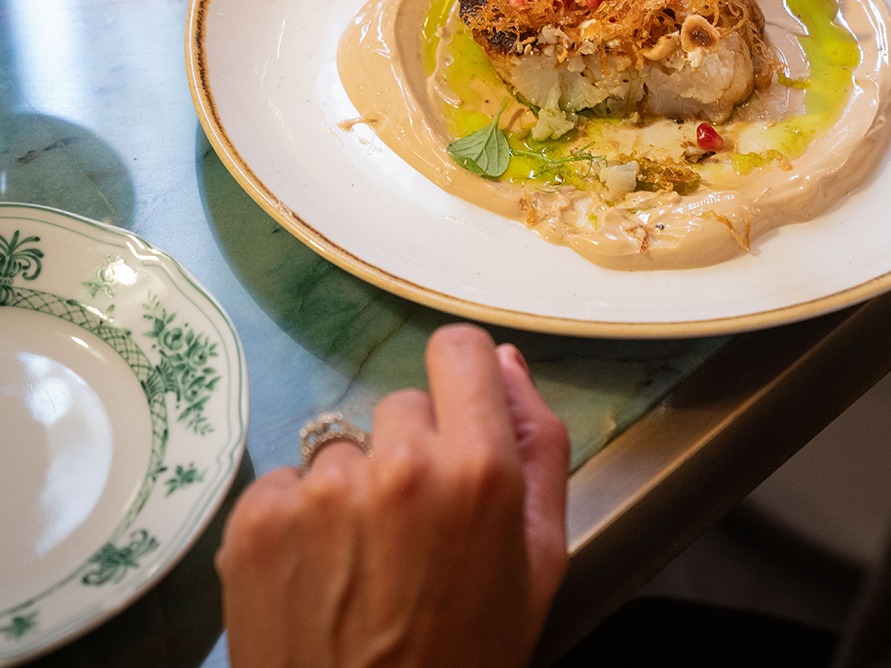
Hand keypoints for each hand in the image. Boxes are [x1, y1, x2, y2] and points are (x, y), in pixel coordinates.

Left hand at [217, 325, 569, 667]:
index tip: (457, 422)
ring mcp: (320, 490)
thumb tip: (507, 360)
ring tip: (363, 565)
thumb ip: (538, 446)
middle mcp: (397, 463)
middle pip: (402, 405)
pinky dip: (298, 521)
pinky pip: (286, 482)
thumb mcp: (539, 560)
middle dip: (412, 452)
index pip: (460, 349)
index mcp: (478, 468)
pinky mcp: (256, 519)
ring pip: (343, 448)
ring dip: (353, 490)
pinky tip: (317, 577)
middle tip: (414, 533)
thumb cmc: (469, 654)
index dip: (462, 382)